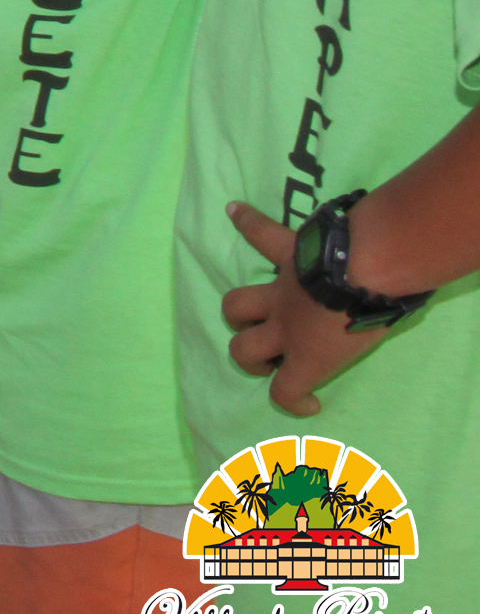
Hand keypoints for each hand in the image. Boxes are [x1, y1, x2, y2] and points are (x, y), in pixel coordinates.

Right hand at [222, 202, 389, 415]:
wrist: (366, 272)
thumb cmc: (378, 312)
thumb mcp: (370, 340)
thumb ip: (355, 339)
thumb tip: (370, 326)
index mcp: (309, 356)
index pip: (284, 391)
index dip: (291, 402)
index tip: (311, 402)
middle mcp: (284, 328)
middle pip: (244, 349)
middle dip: (251, 358)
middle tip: (271, 356)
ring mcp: (279, 293)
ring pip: (237, 307)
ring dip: (240, 314)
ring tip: (250, 315)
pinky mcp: (286, 257)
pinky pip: (260, 234)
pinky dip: (247, 222)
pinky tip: (235, 211)